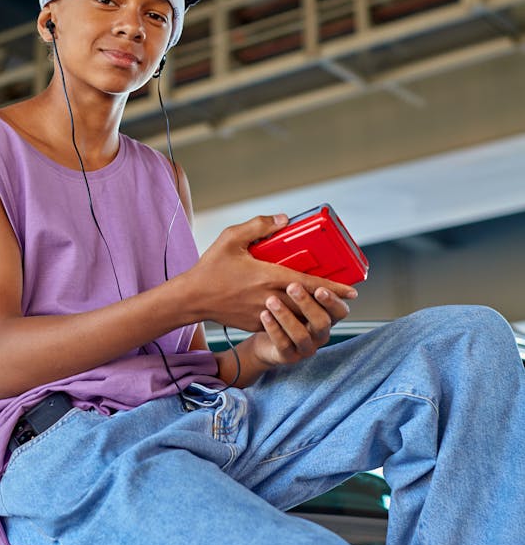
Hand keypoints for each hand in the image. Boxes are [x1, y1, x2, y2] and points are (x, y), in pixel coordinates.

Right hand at [190, 214, 357, 331]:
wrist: (192, 298)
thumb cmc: (211, 268)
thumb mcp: (231, 238)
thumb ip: (259, 225)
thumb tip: (283, 220)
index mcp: (267, 276)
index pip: (308, 284)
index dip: (333, 288)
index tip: (352, 290)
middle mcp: (269, 297)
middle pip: (309, 304)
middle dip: (328, 303)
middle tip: (344, 299)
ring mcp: (263, 313)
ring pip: (297, 316)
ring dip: (313, 312)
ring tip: (326, 306)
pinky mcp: (256, 324)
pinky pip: (281, 322)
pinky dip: (292, 318)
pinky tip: (297, 312)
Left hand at [249, 282, 351, 367]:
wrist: (265, 340)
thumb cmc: (285, 311)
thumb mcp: (296, 297)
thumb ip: (304, 282)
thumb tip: (304, 251)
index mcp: (327, 316)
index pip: (340, 311)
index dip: (333, 300)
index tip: (320, 289)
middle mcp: (320, 334)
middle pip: (323, 322)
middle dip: (307, 304)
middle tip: (292, 287)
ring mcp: (306, 347)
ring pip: (301, 335)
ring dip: (286, 316)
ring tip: (271, 301)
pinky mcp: (288, 356)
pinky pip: (283, 344)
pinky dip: (274, 329)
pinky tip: (264, 315)